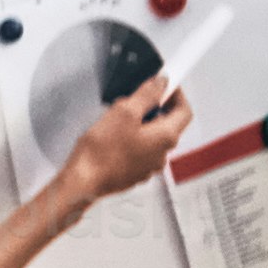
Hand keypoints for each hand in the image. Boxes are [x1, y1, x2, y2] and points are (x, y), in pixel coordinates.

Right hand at [53, 77, 193, 208]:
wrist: (83, 183)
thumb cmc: (101, 152)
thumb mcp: (124, 112)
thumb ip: (147, 95)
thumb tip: (161, 84)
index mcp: (166, 138)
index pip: (184, 111)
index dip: (176, 94)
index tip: (164, 84)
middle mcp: (162, 154)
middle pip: (168, 124)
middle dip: (155, 107)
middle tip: (136, 98)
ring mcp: (148, 166)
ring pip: (152, 137)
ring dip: (141, 122)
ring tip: (118, 116)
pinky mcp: (134, 173)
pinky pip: (139, 150)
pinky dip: (132, 138)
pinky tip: (112, 135)